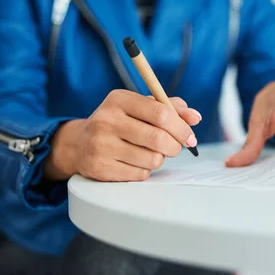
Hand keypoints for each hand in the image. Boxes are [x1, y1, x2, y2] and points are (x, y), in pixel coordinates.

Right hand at [45, 90, 200, 181]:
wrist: (79, 144)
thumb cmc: (119, 123)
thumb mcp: (140, 107)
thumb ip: (170, 108)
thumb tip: (195, 117)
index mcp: (119, 99)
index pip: (161, 113)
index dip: (181, 127)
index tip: (190, 137)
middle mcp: (107, 120)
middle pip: (158, 139)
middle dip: (175, 146)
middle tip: (175, 148)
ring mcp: (101, 145)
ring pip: (152, 159)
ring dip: (159, 159)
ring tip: (149, 152)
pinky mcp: (100, 168)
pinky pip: (140, 174)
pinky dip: (145, 171)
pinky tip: (134, 162)